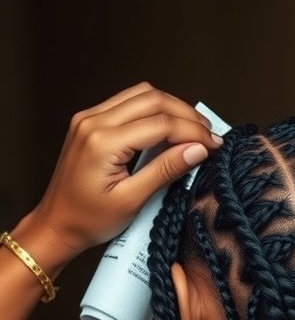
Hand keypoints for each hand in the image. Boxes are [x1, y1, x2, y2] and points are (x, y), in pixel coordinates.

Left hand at [27, 82, 222, 254]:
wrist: (56, 224)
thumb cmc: (87, 220)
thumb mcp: (131, 201)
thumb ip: (165, 170)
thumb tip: (197, 149)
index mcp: (102, 142)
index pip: (160, 123)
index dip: (193, 131)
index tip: (214, 144)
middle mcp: (93, 121)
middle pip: (153, 99)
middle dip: (186, 114)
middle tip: (209, 135)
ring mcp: (89, 117)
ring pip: (141, 95)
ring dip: (172, 107)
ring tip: (194, 129)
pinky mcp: (90, 121)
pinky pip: (128, 102)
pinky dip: (153, 109)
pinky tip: (169, 126)